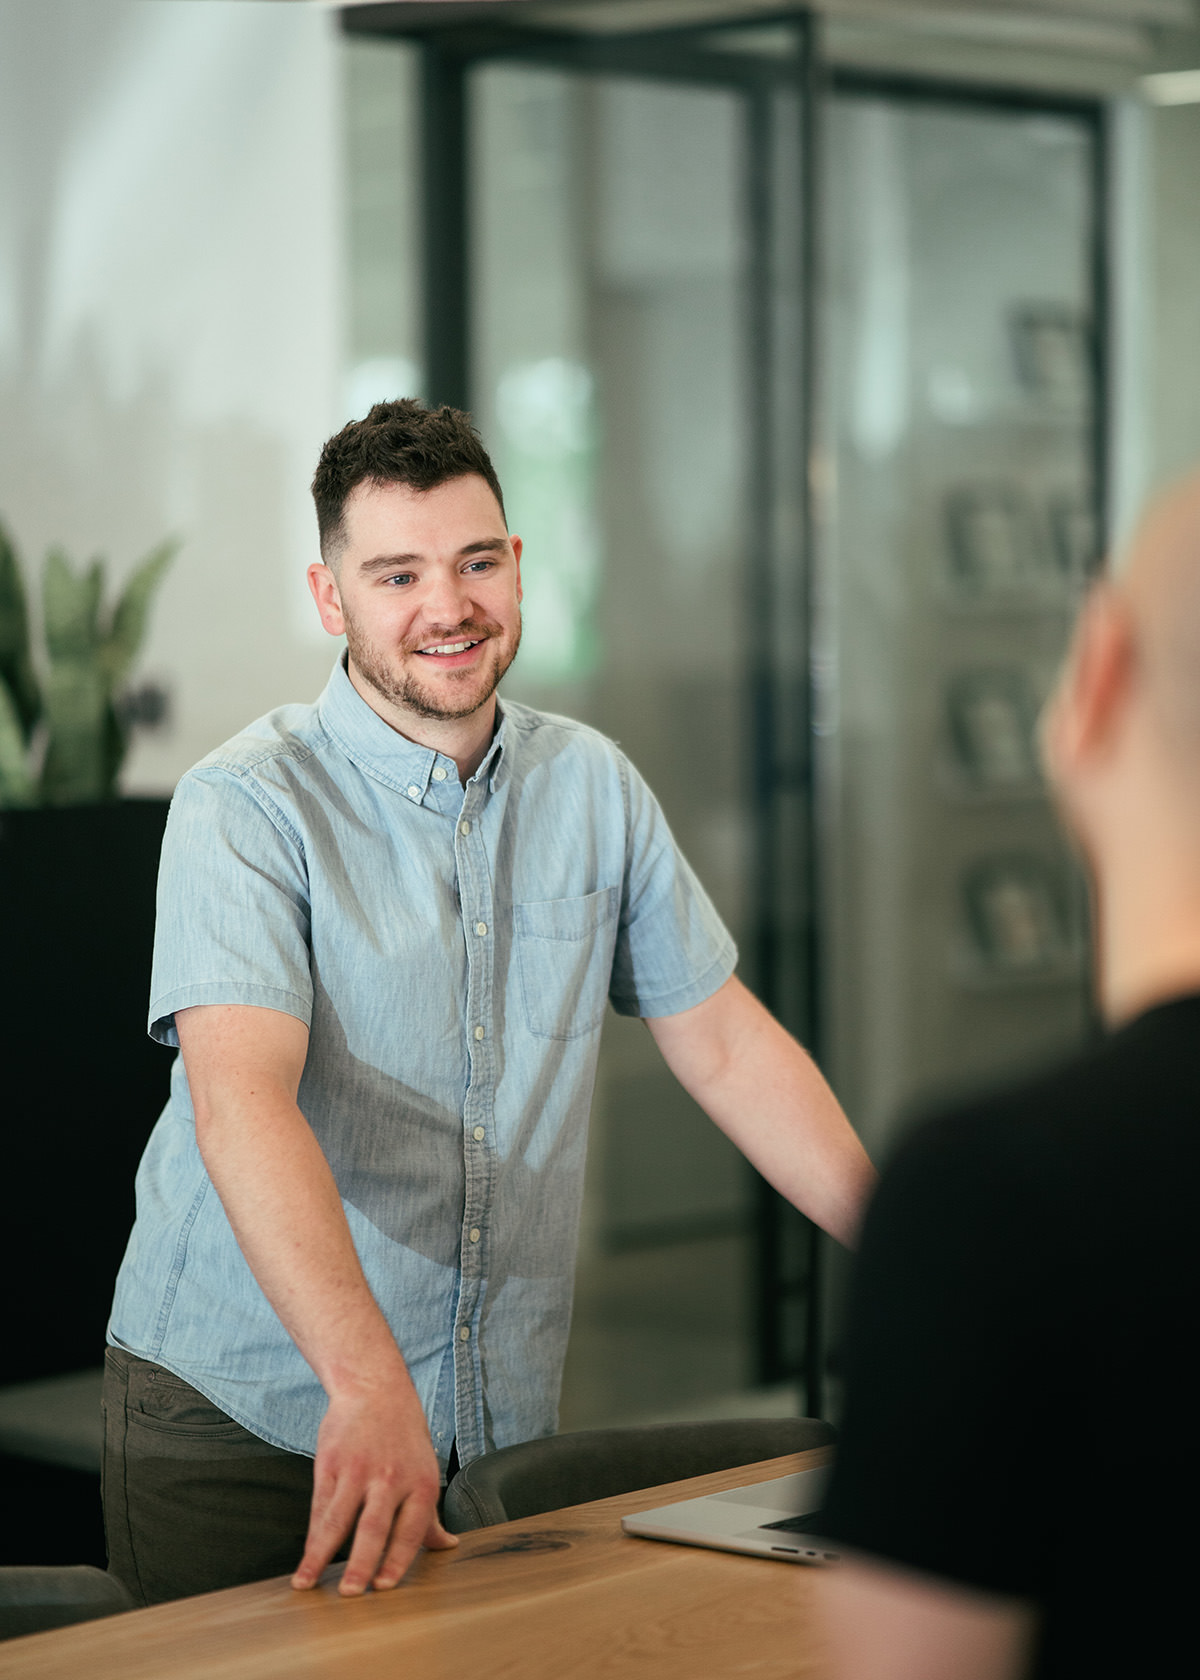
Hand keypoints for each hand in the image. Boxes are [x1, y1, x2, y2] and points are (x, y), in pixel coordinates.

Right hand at [291, 1380, 457, 1595]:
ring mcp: (358, 1470)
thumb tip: (446, 1545)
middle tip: (351, 1593)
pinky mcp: (331, 1463)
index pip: (410, 1530)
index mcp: (420, 1482)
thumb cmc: (403, 1435)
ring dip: (320, 1554)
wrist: (375, 1389)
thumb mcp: (424, 1469)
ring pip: (338, 1520)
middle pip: (374, 1528)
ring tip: (307, 1582)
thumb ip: (429, 1514)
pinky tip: (306, 1556)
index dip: (397, 1560)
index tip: (384, 1587)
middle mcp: (390, 1478)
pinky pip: (320, 1505)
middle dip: (362, 1564)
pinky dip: (312, 1534)